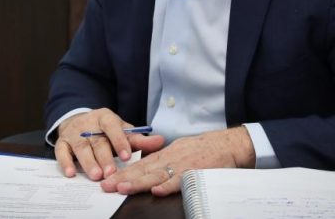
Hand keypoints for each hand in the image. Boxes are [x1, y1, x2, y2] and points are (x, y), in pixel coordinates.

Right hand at [55, 108, 164, 180]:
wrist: (80, 122)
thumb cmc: (106, 130)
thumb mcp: (122, 131)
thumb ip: (139, 139)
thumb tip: (161, 141)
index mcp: (105, 117)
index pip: (112, 126)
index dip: (119, 141)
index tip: (126, 156)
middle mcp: (89, 123)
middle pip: (97, 140)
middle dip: (104, 157)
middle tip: (111, 172)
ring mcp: (74, 132)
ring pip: (81, 147)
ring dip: (88, 162)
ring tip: (96, 175)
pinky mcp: (62, 142)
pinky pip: (62, 151)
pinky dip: (65, 162)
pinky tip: (71, 173)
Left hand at [100, 126, 255, 195]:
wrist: (228, 144)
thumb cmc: (204, 149)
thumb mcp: (180, 149)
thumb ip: (164, 159)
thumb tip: (147, 168)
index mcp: (166, 154)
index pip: (140, 164)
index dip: (123, 172)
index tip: (108, 179)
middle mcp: (171, 158)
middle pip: (143, 169)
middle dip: (124, 178)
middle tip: (106, 186)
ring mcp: (182, 165)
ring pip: (157, 175)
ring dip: (139, 182)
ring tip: (123, 188)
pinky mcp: (196, 172)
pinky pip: (181, 180)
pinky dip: (169, 185)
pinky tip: (157, 191)